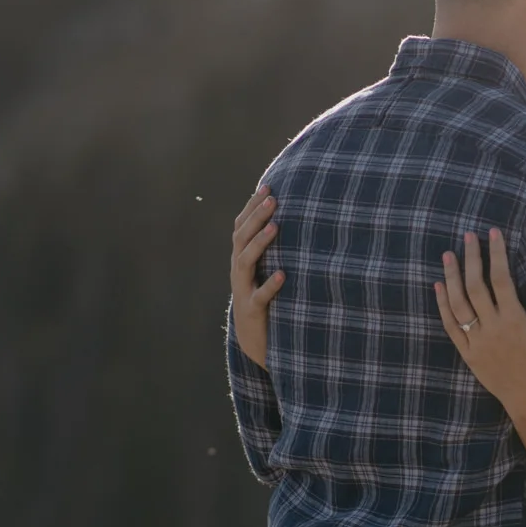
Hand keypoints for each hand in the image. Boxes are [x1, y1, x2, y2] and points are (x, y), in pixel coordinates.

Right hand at [231, 186, 283, 368]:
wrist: (254, 341)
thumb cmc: (264, 299)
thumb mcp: (263, 272)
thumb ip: (268, 249)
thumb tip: (287, 217)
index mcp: (240, 260)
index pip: (241, 227)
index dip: (251, 206)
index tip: (268, 186)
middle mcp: (238, 272)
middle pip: (242, 239)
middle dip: (256, 216)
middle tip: (273, 198)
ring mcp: (243, 291)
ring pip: (245, 263)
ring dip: (260, 243)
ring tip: (276, 227)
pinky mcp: (253, 311)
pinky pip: (260, 297)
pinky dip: (270, 285)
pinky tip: (283, 274)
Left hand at [435, 228, 525, 419]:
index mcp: (515, 320)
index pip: (501, 279)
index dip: (497, 254)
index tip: (493, 233)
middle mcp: (492, 328)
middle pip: (476, 286)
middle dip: (471, 258)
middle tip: (468, 236)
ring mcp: (477, 341)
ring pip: (458, 304)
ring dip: (451, 277)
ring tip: (447, 255)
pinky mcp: (467, 353)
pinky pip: (450, 326)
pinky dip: (442, 306)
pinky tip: (438, 287)